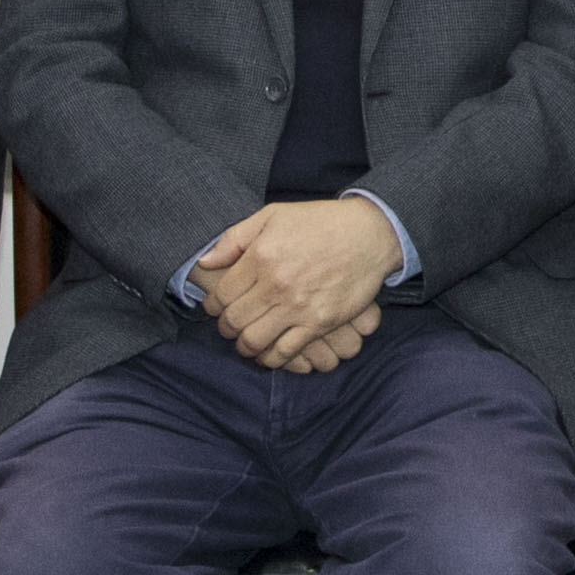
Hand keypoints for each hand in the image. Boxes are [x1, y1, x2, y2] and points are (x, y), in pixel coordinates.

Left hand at [197, 197, 401, 372]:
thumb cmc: (321, 222)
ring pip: (254, 341)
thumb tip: (206, 261)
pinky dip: (271, 359)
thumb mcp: (273, 215)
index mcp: (260, 257)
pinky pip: (285, 352)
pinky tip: (269, 354)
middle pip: (234, 321)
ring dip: (244, 346)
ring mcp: (297, 307)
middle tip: (229, 328)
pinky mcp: (319, 323)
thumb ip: (235, 238)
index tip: (216, 309)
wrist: (369, 234)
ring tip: (246, 343)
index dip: (212, 307)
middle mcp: (275, 285)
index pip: (221, 296)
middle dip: (225, 329)